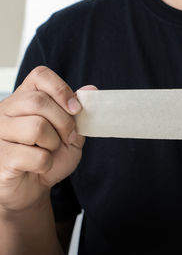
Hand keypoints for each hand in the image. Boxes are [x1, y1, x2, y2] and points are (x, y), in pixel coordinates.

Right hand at [0, 66, 95, 211]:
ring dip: (53, 144)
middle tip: (68, 137)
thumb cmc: (50, 156)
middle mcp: (6, 110)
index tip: (75, 108)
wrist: (33, 187)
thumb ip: (78, 114)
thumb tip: (91, 89)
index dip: (62, 89)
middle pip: (39, 102)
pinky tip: (38, 167)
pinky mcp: (0, 157)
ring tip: (48, 152)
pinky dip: (46, 164)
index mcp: (24, 98)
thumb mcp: (70, 133)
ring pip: (36, 127)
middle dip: (64, 122)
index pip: (40, 75)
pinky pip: (34, 156)